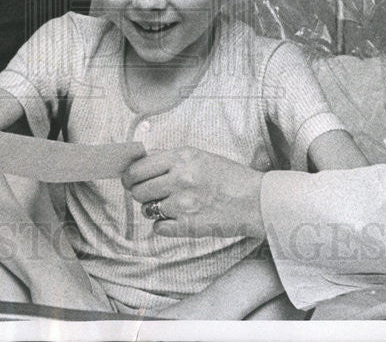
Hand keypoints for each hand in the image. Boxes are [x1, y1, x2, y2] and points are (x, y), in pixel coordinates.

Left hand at [122, 147, 264, 238]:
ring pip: (147, 209)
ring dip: (153, 209)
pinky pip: (158, 228)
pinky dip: (164, 225)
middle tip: (150, 194)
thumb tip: (141, 162)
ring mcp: (183, 204)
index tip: (129, 180)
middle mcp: (180, 178)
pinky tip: (177, 219)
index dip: (129, 176)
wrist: (255, 201)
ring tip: (170, 205)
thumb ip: (170, 158)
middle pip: (138, 190)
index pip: (138, 168)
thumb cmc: (229, 177)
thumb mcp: (200, 156)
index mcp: (182, 157)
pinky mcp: (188, 226)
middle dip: (140, 193)